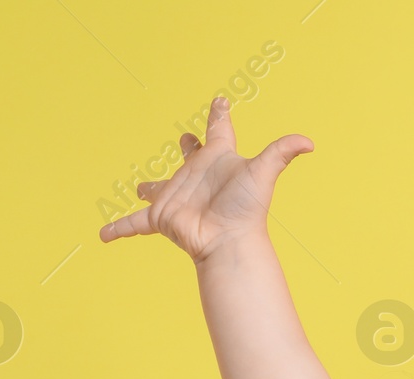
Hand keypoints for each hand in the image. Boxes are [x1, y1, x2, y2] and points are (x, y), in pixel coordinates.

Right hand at [98, 96, 312, 262]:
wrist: (229, 241)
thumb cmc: (247, 209)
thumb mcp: (263, 173)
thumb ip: (282, 153)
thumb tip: (309, 142)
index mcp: (217, 160)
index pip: (219, 130)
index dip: (220, 115)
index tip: (222, 101)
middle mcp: (197, 176)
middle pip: (190, 157)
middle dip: (187, 148)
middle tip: (185, 140)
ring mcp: (177, 196)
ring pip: (160, 188)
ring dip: (152, 187)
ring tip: (143, 186)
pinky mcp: (162, 217)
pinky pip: (135, 223)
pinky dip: (119, 229)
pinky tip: (103, 237)